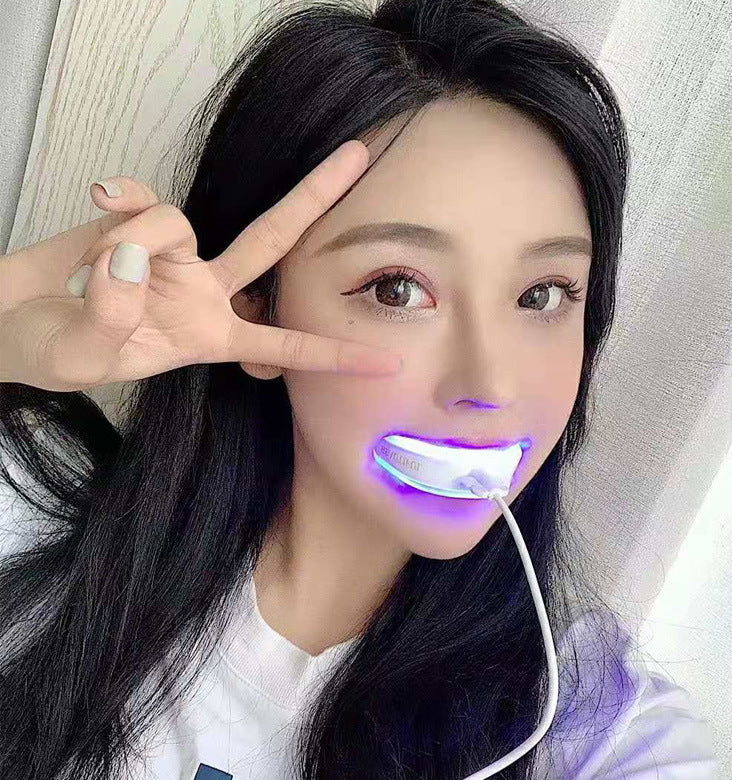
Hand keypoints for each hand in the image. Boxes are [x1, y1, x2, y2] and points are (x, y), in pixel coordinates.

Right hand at [0, 140, 402, 390]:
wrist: (12, 319)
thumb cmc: (52, 351)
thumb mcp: (81, 357)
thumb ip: (109, 318)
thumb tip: (133, 258)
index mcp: (210, 336)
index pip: (283, 345)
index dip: (333, 354)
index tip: (386, 364)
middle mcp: (203, 289)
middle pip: (271, 240)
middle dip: (313, 198)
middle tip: (360, 155)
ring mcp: (172, 251)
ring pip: (177, 222)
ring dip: (131, 241)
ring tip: (89, 274)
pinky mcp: (134, 219)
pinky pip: (140, 197)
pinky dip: (119, 201)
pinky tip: (98, 205)